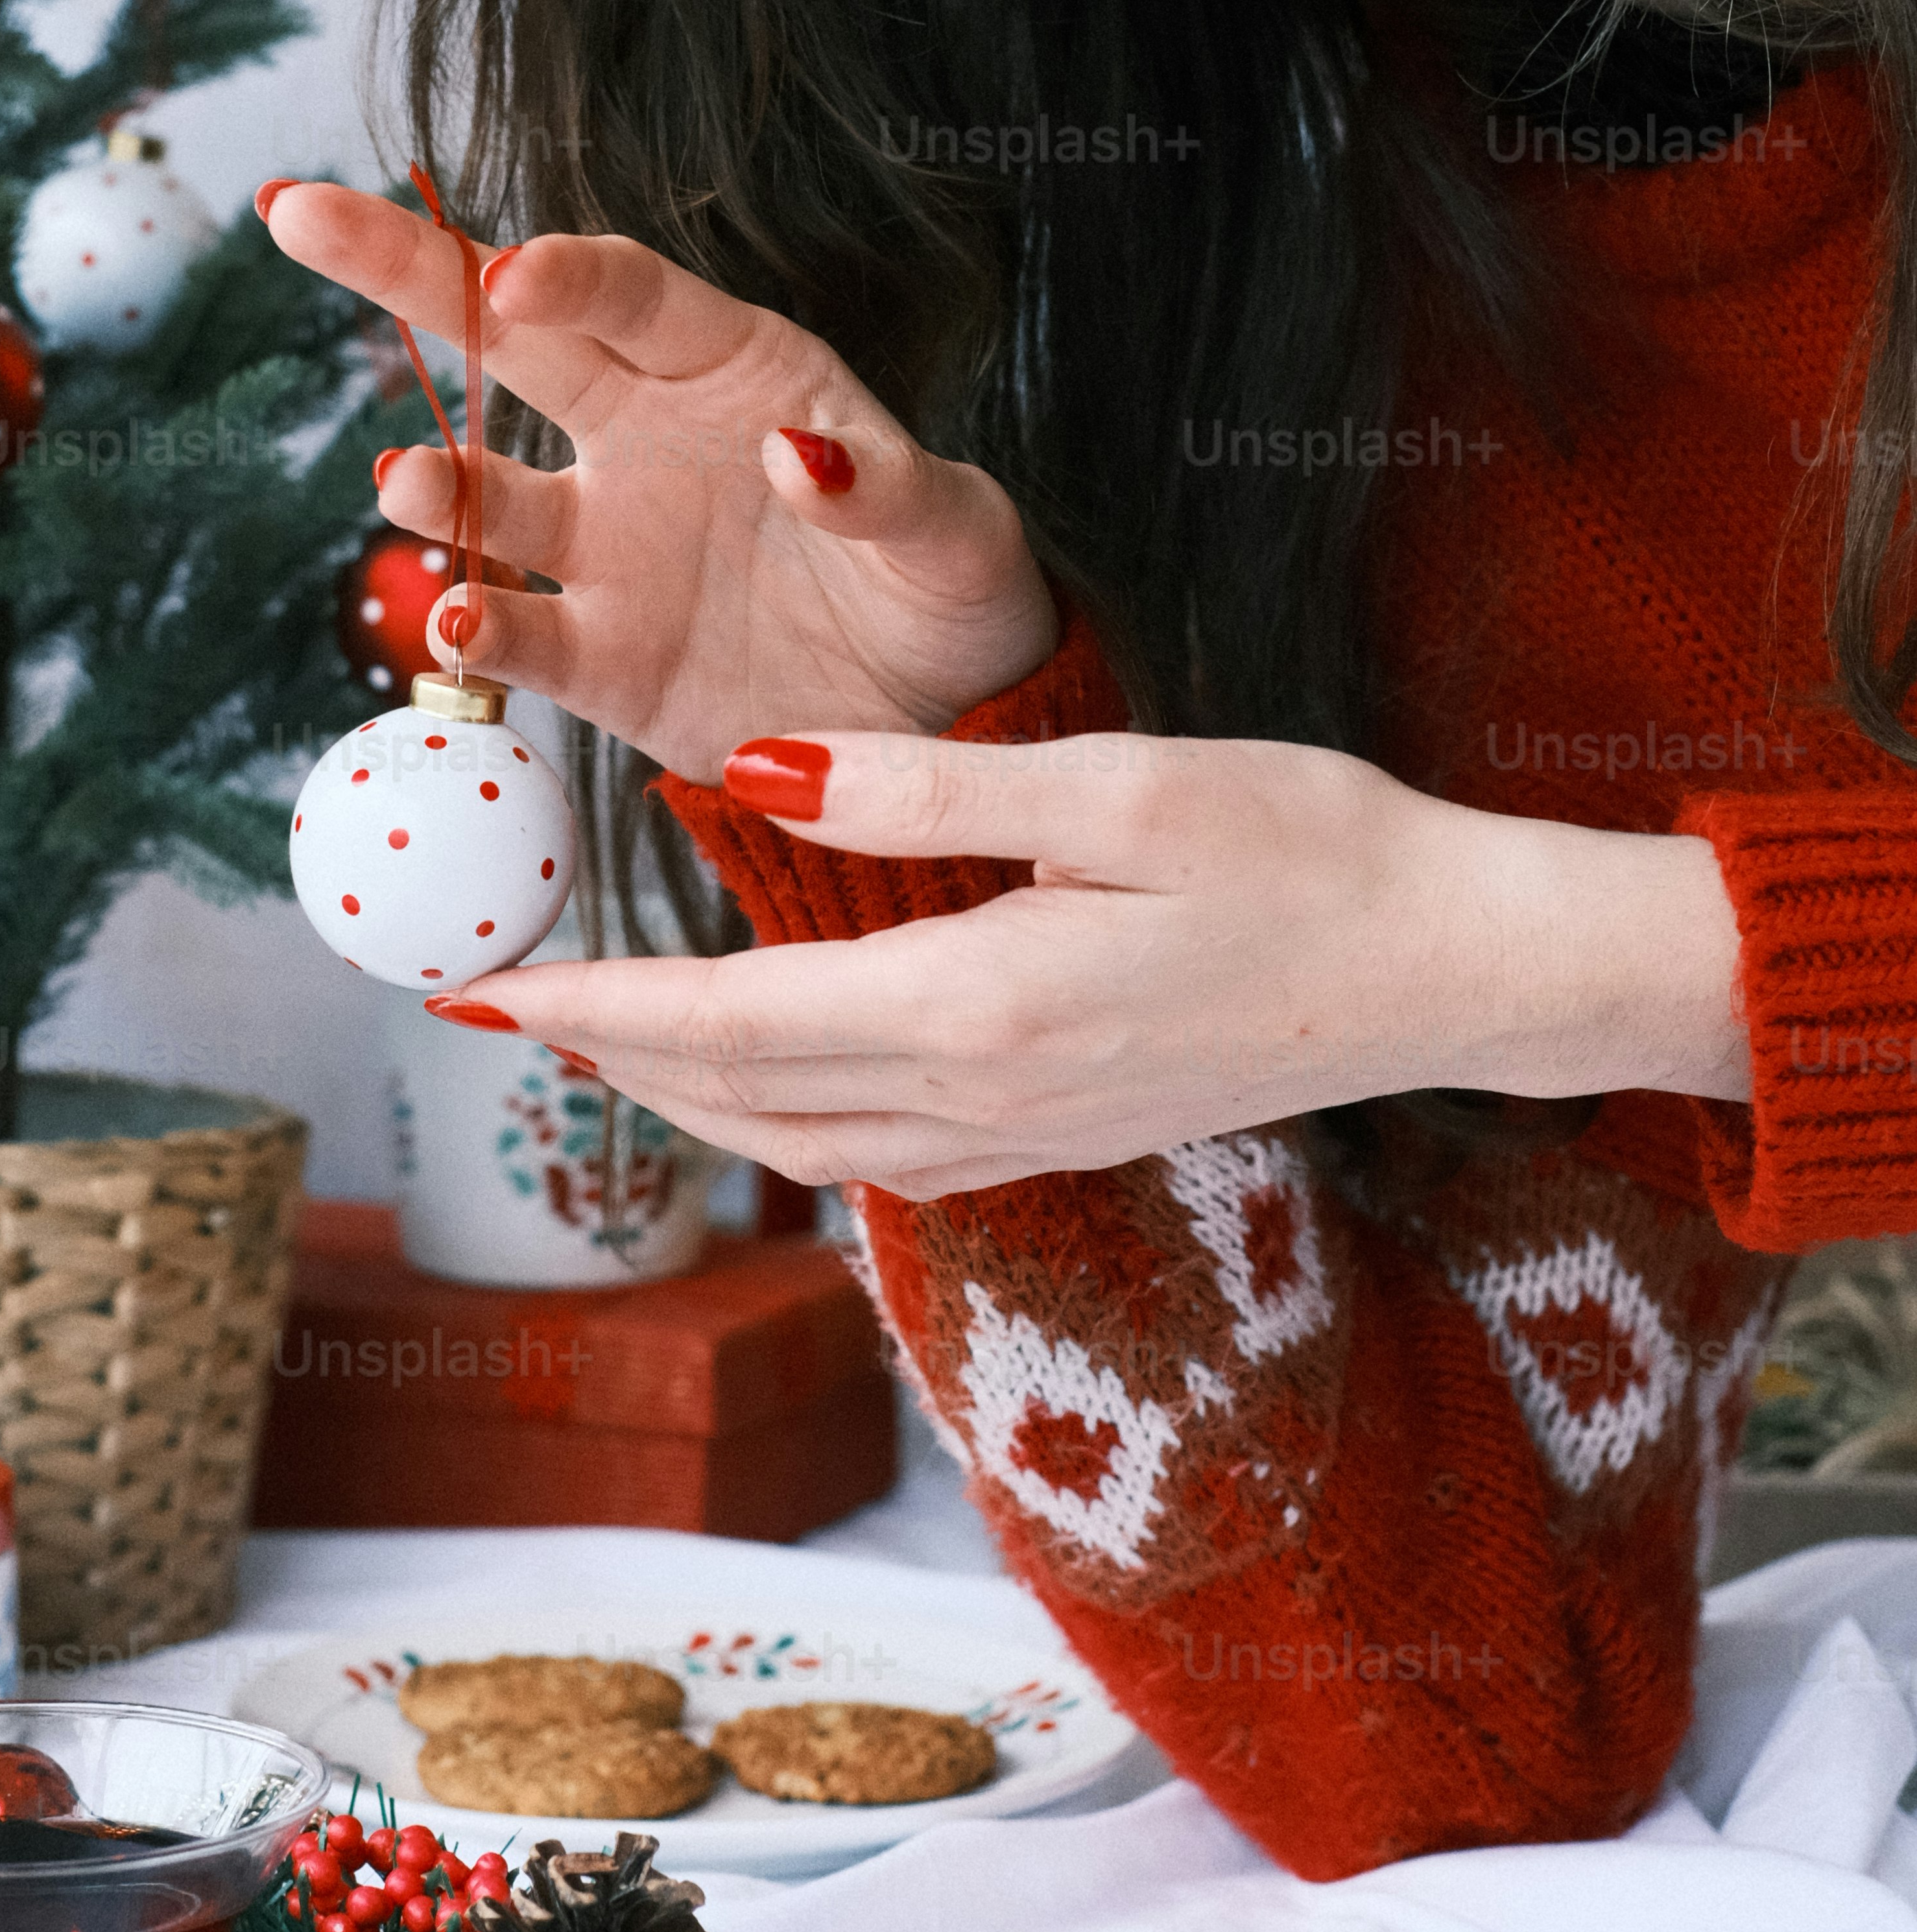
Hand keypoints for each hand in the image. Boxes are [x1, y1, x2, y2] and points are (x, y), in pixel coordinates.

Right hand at [262, 182, 1055, 780]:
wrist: (944, 727)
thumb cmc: (952, 590)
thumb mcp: (958, 534)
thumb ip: (889, 491)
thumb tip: (802, 452)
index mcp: (737, 370)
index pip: (634, 297)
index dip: (568, 278)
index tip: (512, 273)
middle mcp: (649, 437)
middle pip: (511, 340)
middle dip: (409, 272)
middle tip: (301, 212)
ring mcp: (612, 548)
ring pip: (495, 498)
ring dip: (442, 486)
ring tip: (406, 486)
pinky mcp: (601, 659)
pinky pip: (523, 640)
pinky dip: (483, 634)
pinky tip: (460, 626)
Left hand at [434, 729, 1751, 1192]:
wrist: (1457, 970)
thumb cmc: (1313, 848)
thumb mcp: (1119, 785)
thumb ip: (924, 792)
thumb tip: (752, 773)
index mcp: (982, 1005)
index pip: (727, 1024)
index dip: (588, 1008)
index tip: (474, 984)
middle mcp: (985, 1101)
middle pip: (738, 1098)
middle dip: (603, 1056)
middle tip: (492, 1004)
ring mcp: (1026, 1140)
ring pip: (797, 1142)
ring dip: (680, 1097)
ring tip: (594, 1038)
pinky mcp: (1062, 1140)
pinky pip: (875, 1159)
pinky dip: (781, 1121)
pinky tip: (763, 1078)